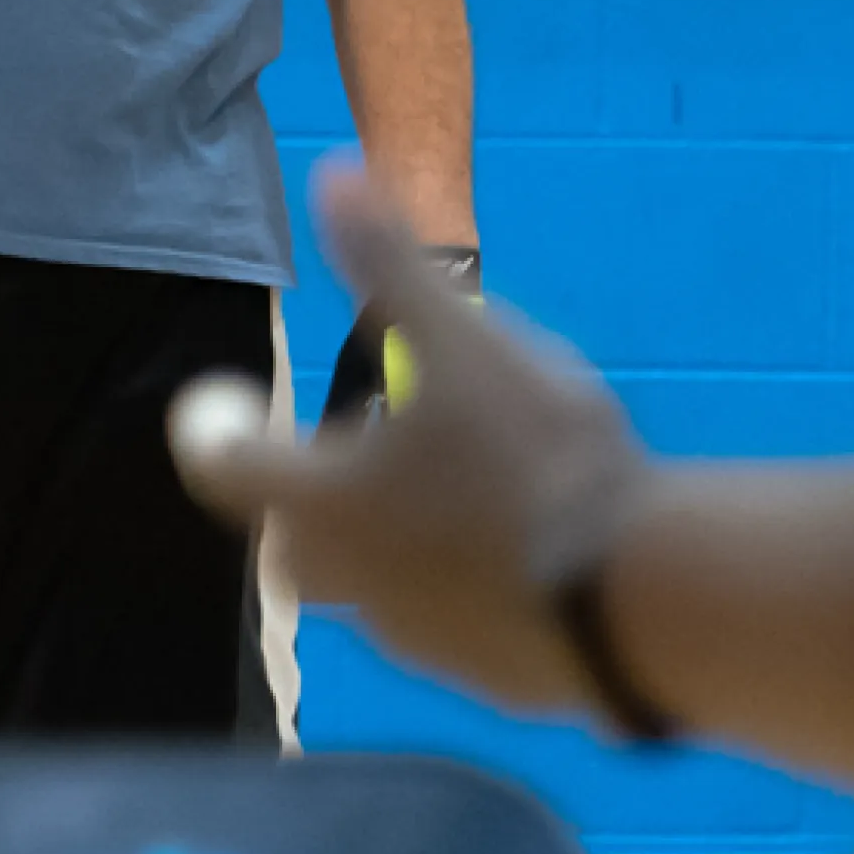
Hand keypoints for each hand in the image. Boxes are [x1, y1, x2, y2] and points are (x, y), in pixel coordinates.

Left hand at [174, 161, 648, 714]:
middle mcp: (352, 583)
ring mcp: (416, 640)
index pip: (226, 468)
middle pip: (295, 541)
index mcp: (326, 503)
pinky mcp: (481, 677)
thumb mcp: (464, 339)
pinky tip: (524, 549)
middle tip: (344, 455)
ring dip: (390, 539)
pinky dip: (461, 581)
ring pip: (373, 585)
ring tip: (451, 490)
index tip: (220, 406)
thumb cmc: (538, 459)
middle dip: (305, 500)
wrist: (641, 597)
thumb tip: (333, 176)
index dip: (212, 430)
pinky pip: (449, 619)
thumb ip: (392, 264)